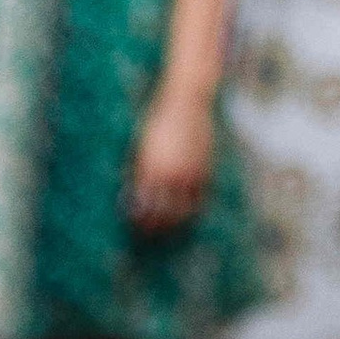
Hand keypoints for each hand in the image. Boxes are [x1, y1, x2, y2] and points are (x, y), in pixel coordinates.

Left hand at [127, 83, 215, 230]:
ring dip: (175, 223)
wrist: (187, 102)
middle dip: (157, 228)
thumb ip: (139, 172)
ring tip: (169, 231)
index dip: (140, 222)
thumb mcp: (143, 147)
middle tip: (150, 236)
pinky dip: (192, 209)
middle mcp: (172, 174)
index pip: (144, 208)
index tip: (136, 229)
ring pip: (184, 210)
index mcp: (152, 169)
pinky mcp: (205, 169)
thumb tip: (134, 198)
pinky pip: (199, 198)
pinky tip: (186, 214)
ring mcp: (191, 173)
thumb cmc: (158, 122)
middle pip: (164, 214)